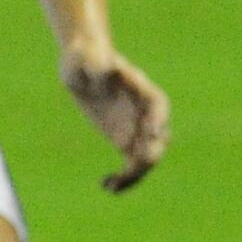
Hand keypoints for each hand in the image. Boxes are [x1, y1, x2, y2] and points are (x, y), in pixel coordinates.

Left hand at [61, 44, 169, 192]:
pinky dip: (124, 178)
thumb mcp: (88, 57)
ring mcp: (137, 128)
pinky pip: (132, 165)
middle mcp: (144, 112)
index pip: (158, 104)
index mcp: (141, 88)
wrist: (83, 64)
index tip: (152, 133)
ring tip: (112, 186)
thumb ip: (99, 63)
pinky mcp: (125, 141)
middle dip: (149, 155)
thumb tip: (105, 66)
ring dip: (135, 175)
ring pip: (146, 157)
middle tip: (132, 168)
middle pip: (157, 137)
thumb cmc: (87, 55)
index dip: (158, 119)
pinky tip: (106, 185)